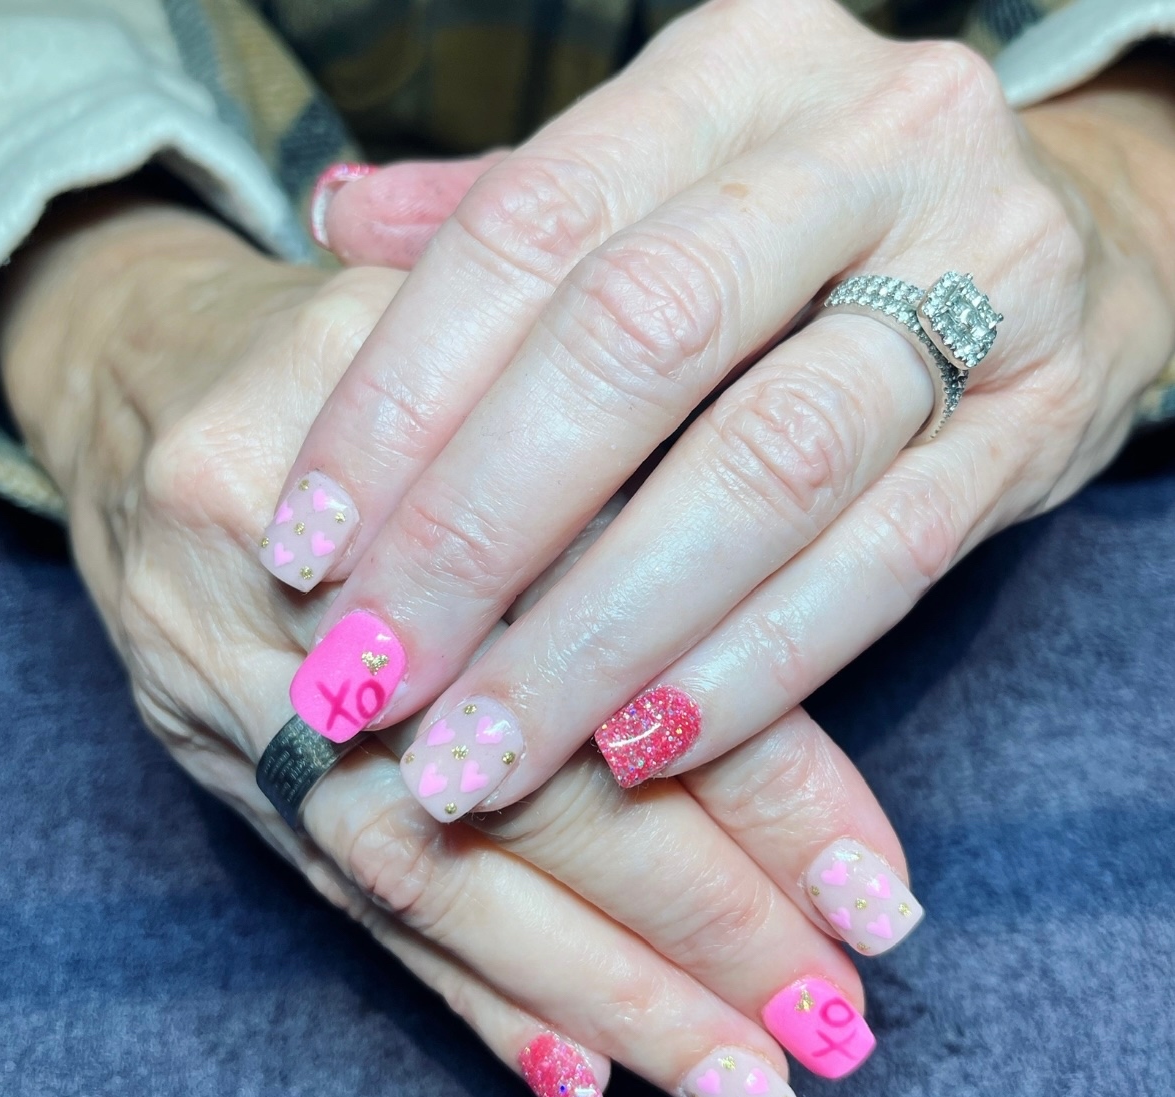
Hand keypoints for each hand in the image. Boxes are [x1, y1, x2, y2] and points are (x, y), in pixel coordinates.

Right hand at [0, 193, 924, 1096]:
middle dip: (691, 917)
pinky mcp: (216, 764)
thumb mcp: (506, 329)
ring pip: (434, 877)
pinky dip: (469, 994)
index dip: (748, 773)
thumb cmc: (376, 352)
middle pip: (520, 782)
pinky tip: (571, 1074)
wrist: (155, 380)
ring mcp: (232, 689)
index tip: (870, 890)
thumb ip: (631, 444)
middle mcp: (297, 583)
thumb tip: (812, 605)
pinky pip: (342, 899)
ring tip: (738, 1082)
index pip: (606, 636)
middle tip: (826, 1021)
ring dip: (598, 992)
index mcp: (391, 442)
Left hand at [261, 5, 1174, 818]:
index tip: (303, 553)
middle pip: (636, 347)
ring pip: (761, 473)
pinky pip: (882, 561)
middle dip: (481, 537)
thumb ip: (515, 206)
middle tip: (371, 682)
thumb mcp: (672, 175)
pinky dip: (749, 668)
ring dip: (599, 638)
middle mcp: (867, 146)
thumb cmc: (817, 225)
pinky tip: (638, 750)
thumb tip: (335, 226)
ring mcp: (982, 279)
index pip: (527, 229)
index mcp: (736, 68)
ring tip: (483, 754)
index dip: (397, 402)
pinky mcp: (1041, 423)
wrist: (1067, 241)